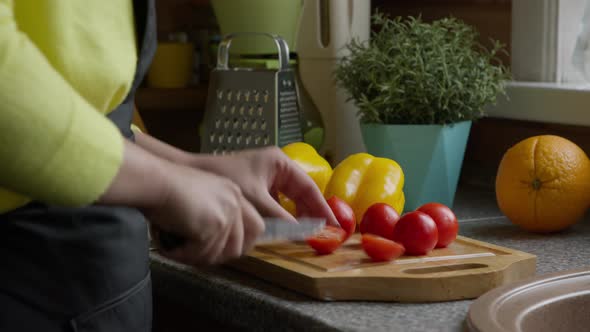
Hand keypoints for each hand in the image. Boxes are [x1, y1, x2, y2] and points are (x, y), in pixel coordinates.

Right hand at [98, 140, 264, 265]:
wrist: (156, 180)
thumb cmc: (166, 186)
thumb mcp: (200, 196)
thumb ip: (214, 216)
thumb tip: (215, 248)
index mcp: (234, 193)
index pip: (256, 226)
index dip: (242, 244)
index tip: (225, 254)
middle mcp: (235, 202)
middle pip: (239, 245)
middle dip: (218, 258)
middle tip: (195, 258)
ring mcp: (226, 214)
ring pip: (216, 253)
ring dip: (194, 257)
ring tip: (175, 251)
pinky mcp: (213, 226)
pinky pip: (200, 253)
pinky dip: (183, 255)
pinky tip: (169, 249)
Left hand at [191, 147, 337, 225]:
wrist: (192, 176)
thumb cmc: (225, 180)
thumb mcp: (255, 200)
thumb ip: (279, 218)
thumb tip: (300, 234)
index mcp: (280, 163)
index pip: (309, 187)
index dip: (322, 208)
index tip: (334, 225)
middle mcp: (275, 168)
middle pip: (301, 194)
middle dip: (310, 214)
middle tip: (322, 234)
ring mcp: (265, 178)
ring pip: (288, 201)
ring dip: (295, 217)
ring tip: (306, 235)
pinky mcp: (254, 188)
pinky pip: (275, 205)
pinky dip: (280, 217)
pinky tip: (282, 231)